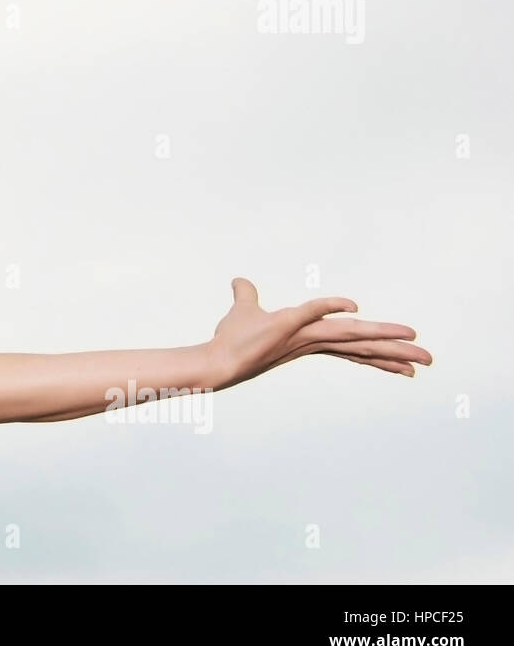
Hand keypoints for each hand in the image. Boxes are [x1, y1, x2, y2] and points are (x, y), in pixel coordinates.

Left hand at [205, 277, 430, 388]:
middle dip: (397, 351)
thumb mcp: (244, 309)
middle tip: (429, 360)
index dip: (380, 350)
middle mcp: (314, 340)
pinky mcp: (286, 329)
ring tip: (418, 356)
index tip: (407, 363)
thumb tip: (239, 281)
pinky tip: (352, 306)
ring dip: (385, 341)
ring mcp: (303, 338)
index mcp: (313, 337)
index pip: (353, 344)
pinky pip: (310, 313)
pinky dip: (328, 306)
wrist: (216, 360)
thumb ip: (247, 295)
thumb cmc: (231, 340)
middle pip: (363, 344)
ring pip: (352, 336)